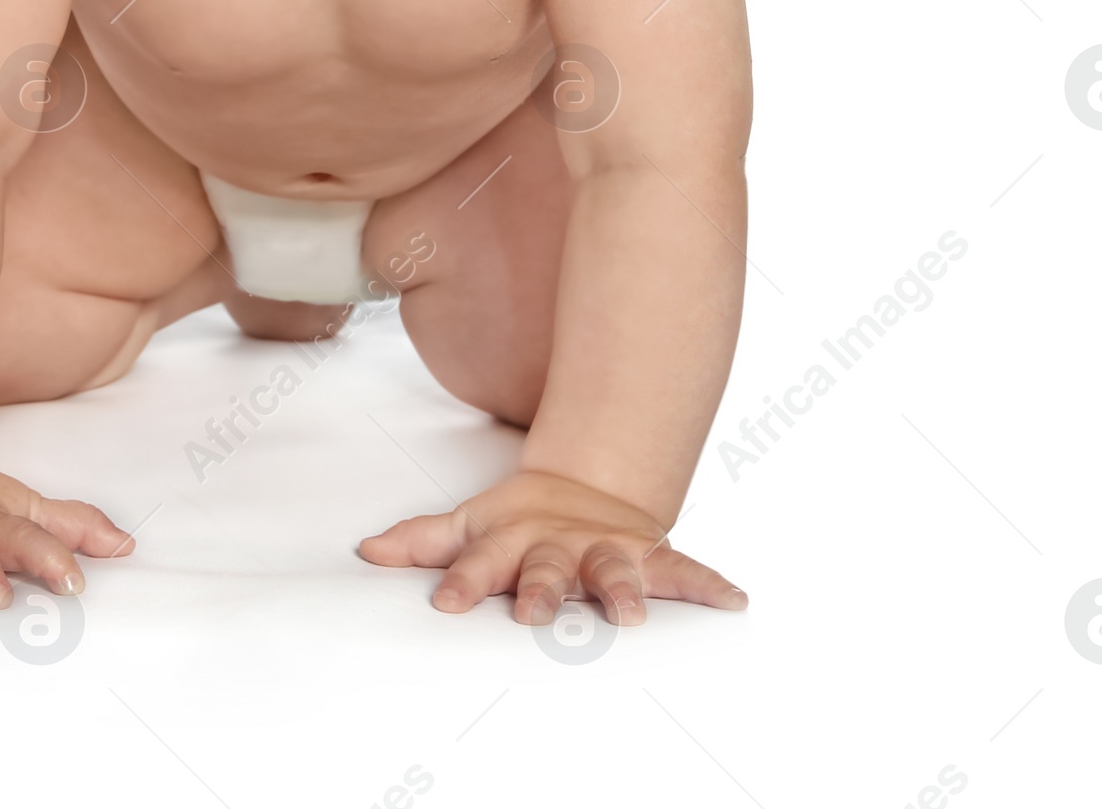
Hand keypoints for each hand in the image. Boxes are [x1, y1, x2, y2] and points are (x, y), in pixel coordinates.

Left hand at [357, 469, 745, 625]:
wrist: (589, 486)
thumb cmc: (523, 520)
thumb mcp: (472, 524)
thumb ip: (425, 543)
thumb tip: (367, 553)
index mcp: (516, 539)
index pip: (483, 561)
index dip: (466, 581)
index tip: (448, 603)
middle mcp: (563, 545)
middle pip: (550, 568)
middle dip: (542, 590)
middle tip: (534, 613)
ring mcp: (609, 550)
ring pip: (618, 570)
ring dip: (625, 590)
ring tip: (631, 615)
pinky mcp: (652, 556)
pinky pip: (686, 571)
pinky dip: (711, 584)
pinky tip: (734, 601)